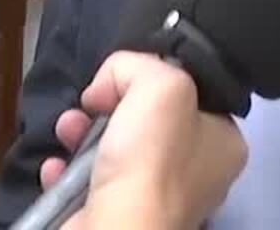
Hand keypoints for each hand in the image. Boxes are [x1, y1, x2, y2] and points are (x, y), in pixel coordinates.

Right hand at [42, 51, 247, 229]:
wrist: (117, 229)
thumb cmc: (151, 158)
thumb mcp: (161, 83)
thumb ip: (139, 64)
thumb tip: (110, 82)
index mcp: (222, 142)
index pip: (190, 94)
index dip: (154, 78)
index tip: (128, 78)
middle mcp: (195, 173)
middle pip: (145, 119)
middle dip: (109, 105)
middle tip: (92, 103)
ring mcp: (155, 198)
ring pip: (113, 148)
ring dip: (82, 132)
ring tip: (68, 128)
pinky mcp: (118, 214)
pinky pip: (88, 181)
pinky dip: (67, 170)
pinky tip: (57, 164)